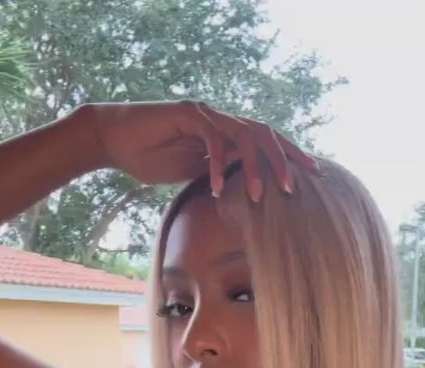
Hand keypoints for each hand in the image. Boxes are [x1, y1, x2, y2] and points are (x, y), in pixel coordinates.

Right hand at [90, 100, 318, 200]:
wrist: (114, 140)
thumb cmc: (150, 159)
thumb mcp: (191, 174)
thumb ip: (217, 177)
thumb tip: (240, 195)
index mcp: (225, 134)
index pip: (266, 141)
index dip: (289, 156)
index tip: (310, 176)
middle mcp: (221, 120)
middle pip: (265, 133)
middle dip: (285, 158)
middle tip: (296, 185)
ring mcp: (206, 114)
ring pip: (244, 135)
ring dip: (255, 166)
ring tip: (259, 194)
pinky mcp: (187, 114)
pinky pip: (212, 139)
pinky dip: (218, 165)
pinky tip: (216, 188)